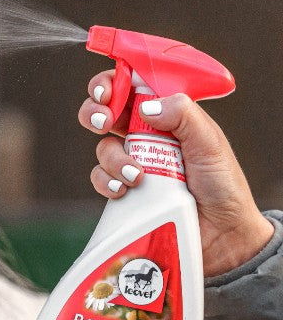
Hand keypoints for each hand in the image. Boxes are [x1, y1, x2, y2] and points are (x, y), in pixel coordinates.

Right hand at [78, 70, 273, 277]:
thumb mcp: (210, 143)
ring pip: (102, 147)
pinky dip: (107, 181)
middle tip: (102, 122)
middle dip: (96, 112)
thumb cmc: (223, 186)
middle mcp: (147, 136)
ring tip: (135, 175)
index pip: (133, 87)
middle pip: (106, 111)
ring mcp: (133, 162)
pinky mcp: (124, 190)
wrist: (222, 236)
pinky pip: (100, 178)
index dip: (114, 83)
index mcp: (168, 116)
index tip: (107, 93)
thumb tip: (146, 106)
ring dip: (112, 157)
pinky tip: (125, 190)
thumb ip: (183, 115)